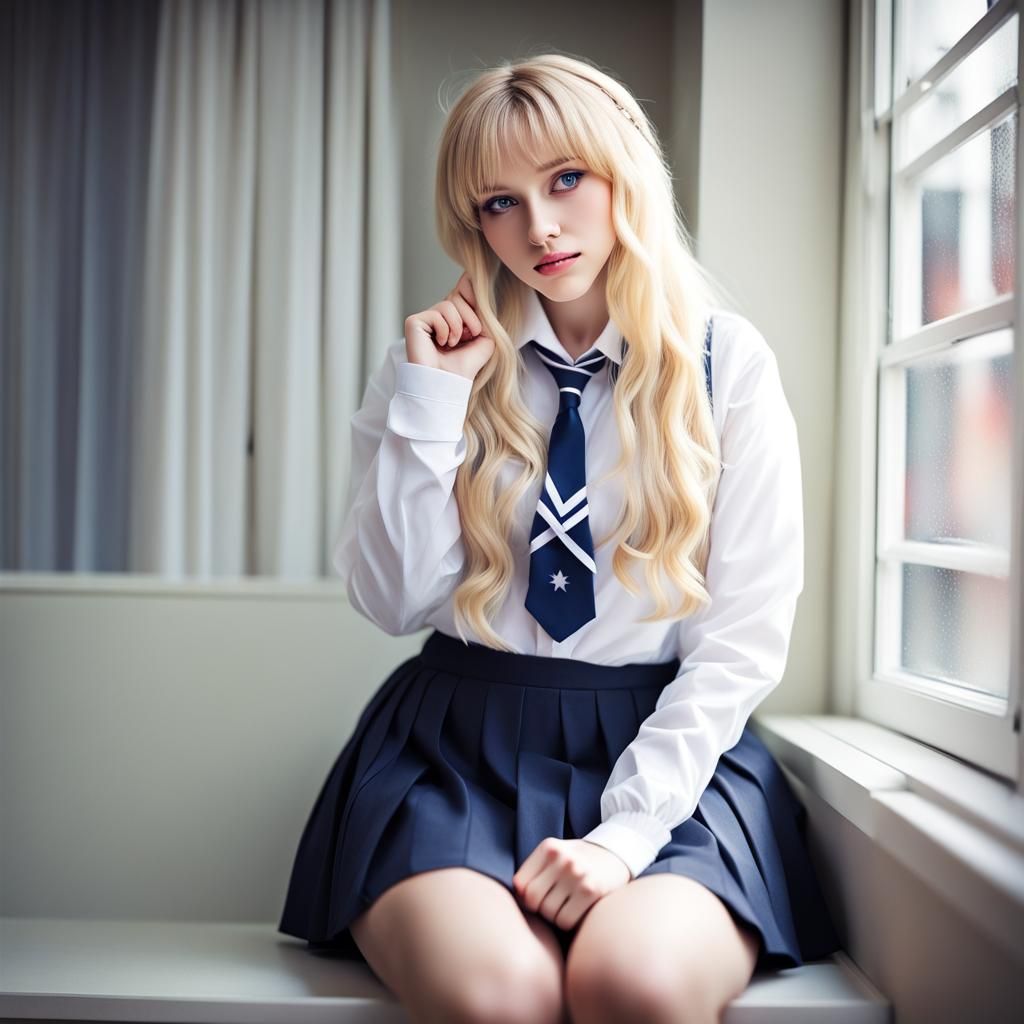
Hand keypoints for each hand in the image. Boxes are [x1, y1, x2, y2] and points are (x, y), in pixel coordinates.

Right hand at [404, 270, 496, 381]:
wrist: (448, 383)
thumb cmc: (465, 366)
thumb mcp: (485, 338)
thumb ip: (485, 315)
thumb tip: (476, 288)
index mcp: (453, 317)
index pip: (463, 289)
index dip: (473, 296)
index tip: (478, 319)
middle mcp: (437, 316)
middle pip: (458, 296)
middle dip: (470, 318)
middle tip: (467, 337)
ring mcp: (425, 318)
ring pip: (448, 304)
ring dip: (457, 327)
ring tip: (452, 344)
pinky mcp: (414, 322)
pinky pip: (437, 313)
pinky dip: (444, 330)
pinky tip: (440, 344)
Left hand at [513, 837, 631, 931]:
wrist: (617, 853)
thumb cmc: (579, 859)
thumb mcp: (556, 853)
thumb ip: (536, 870)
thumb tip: (519, 898)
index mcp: (549, 847)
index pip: (520, 883)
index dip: (525, 896)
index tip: (537, 897)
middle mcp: (562, 858)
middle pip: (533, 899)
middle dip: (539, 908)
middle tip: (552, 903)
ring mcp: (577, 874)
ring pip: (549, 913)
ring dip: (555, 916)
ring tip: (566, 904)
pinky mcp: (592, 891)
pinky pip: (566, 920)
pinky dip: (568, 921)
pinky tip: (576, 910)